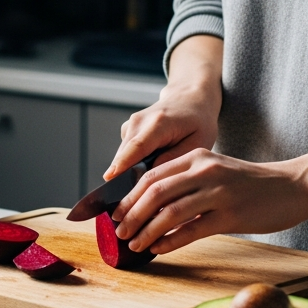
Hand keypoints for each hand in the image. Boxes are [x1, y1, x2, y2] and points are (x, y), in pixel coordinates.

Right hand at [104, 35, 222, 180]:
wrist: (188, 99)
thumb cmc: (197, 122)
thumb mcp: (198, 142)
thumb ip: (175, 159)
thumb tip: (151, 176)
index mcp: (159, 123)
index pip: (137, 146)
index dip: (122, 164)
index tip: (109, 179)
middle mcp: (139, 121)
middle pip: (124, 155)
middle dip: (123, 180)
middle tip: (130, 207)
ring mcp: (130, 125)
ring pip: (122, 157)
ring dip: (128, 175)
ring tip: (145, 191)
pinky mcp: (127, 131)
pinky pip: (125, 155)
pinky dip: (132, 167)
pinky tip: (148, 173)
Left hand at [110, 149, 307, 254]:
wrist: (293, 186)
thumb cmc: (250, 184)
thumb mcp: (215, 171)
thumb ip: (186, 181)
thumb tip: (151, 206)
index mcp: (196, 157)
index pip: (151, 175)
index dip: (129, 196)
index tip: (115, 213)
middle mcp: (204, 170)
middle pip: (155, 192)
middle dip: (132, 215)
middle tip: (119, 232)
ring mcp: (218, 192)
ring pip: (170, 213)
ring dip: (147, 231)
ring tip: (135, 244)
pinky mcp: (231, 215)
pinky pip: (192, 230)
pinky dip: (170, 241)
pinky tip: (158, 249)